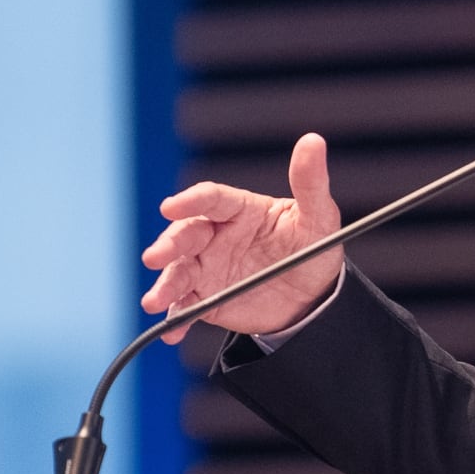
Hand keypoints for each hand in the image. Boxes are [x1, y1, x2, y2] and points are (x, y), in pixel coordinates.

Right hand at [140, 133, 344, 343]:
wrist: (314, 297)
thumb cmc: (314, 248)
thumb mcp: (318, 217)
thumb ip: (310, 182)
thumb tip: (313, 141)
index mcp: (240, 209)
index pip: (212, 199)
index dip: (191, 200)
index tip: (172, 206)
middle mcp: (217, 236)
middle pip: (185, 234)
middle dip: (168, 245)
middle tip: (155, 258)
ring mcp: (208, 267)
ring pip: (178, 271)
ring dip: (165, 285)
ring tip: (155, 301)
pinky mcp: (207, 298)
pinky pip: (186, 307)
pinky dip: (176, 319)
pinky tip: (172, 332)